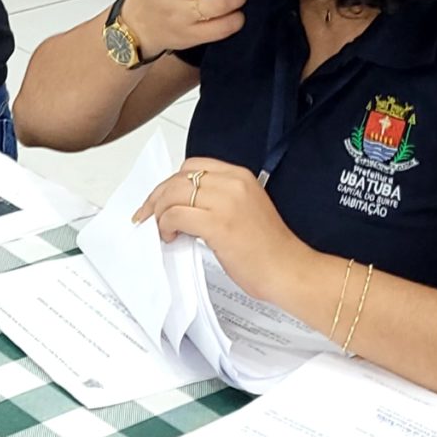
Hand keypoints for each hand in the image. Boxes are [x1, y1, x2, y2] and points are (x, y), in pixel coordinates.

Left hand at [133, 157, 322, 301]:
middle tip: (147, 216)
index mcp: (240, 176)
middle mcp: (232, 183)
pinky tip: (170, 237)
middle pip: (178, 179)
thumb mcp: (245, 209)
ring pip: (172, 195)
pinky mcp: (218, 224)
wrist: (288, 270)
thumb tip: (183, 206)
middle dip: (156, 198)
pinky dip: (165, 226)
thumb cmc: (269, 248)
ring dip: (158, 213)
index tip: (160, 199)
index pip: (192, 166)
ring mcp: (225, 202)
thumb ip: (217, 200)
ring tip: (160, 229)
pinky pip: (176, 216)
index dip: (170, 183)